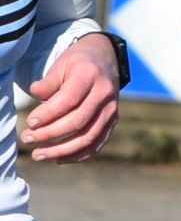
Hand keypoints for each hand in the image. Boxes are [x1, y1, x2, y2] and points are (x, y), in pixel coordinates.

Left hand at [23, 35, 118, 162]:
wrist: (106, 61)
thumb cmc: (77, 64)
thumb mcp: (61, 65)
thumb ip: (48, 82)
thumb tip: (35, 94)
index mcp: (90, 76)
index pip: (69, 99)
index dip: (49, 114)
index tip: (30, 122)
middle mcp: (105, 94)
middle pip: (78, 121)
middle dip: (50, 134)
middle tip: (27, 138)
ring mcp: (112, 110)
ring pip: (88, 137)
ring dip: (62, 149)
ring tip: (38, 154)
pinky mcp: (112, 122)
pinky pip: (97, 143)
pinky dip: (78, 155)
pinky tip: (59, 159)